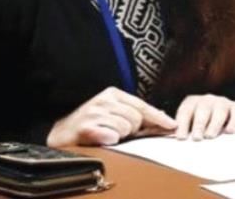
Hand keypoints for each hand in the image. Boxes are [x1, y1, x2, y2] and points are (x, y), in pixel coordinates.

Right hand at [47, 87, 176, 146]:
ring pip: (126, 129)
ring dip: (120, 136)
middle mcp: (104, 100)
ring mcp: (95, 112)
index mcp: (113, 93)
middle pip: (137, 119)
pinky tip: (101, 138)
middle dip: (132, 129)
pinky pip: (112, 137)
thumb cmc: (92, 123)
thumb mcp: (114, 112)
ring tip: (106, 132)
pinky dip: (109, 140)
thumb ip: (136, 114)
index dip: (158, 117)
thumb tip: (162, 117)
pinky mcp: (87, 127)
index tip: (172, 125)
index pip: (142, 106)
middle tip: (117, 130)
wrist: (61, 132)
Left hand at [174, 94, 234, 140]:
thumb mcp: (188, 124)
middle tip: (197, 138)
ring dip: (214, 124)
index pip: (185, 111)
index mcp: (192, 102)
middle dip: (199, 125)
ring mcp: (222, 102)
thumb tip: (173, 135)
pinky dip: (234, 122)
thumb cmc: (199, 126)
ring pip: (219, 111)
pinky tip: (230, 132)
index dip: (182, 124)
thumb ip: (181, 129)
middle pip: (202, 110)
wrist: (220, 118)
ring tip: (210, 136)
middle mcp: (207, 100)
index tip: (181, 138)